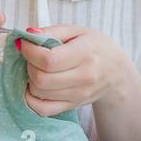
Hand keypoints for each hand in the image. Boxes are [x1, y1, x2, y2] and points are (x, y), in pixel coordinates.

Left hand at [16, 25, 135, 116]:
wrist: (116, 72)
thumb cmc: (96, 47)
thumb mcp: (78, 31)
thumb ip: (52, 31)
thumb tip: (28, 34)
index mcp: (85, 54)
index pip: (49, 60)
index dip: (29, 51)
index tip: (24, 43)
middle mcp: (83, 78)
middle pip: (41, 79)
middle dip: (28, 65)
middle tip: (31, 56)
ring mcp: (78, 95)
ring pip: (40, 93)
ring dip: (29, 79)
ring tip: (36, 68)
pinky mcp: (72, 106)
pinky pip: (43, 109)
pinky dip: (32, 99)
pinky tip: (34, 86)